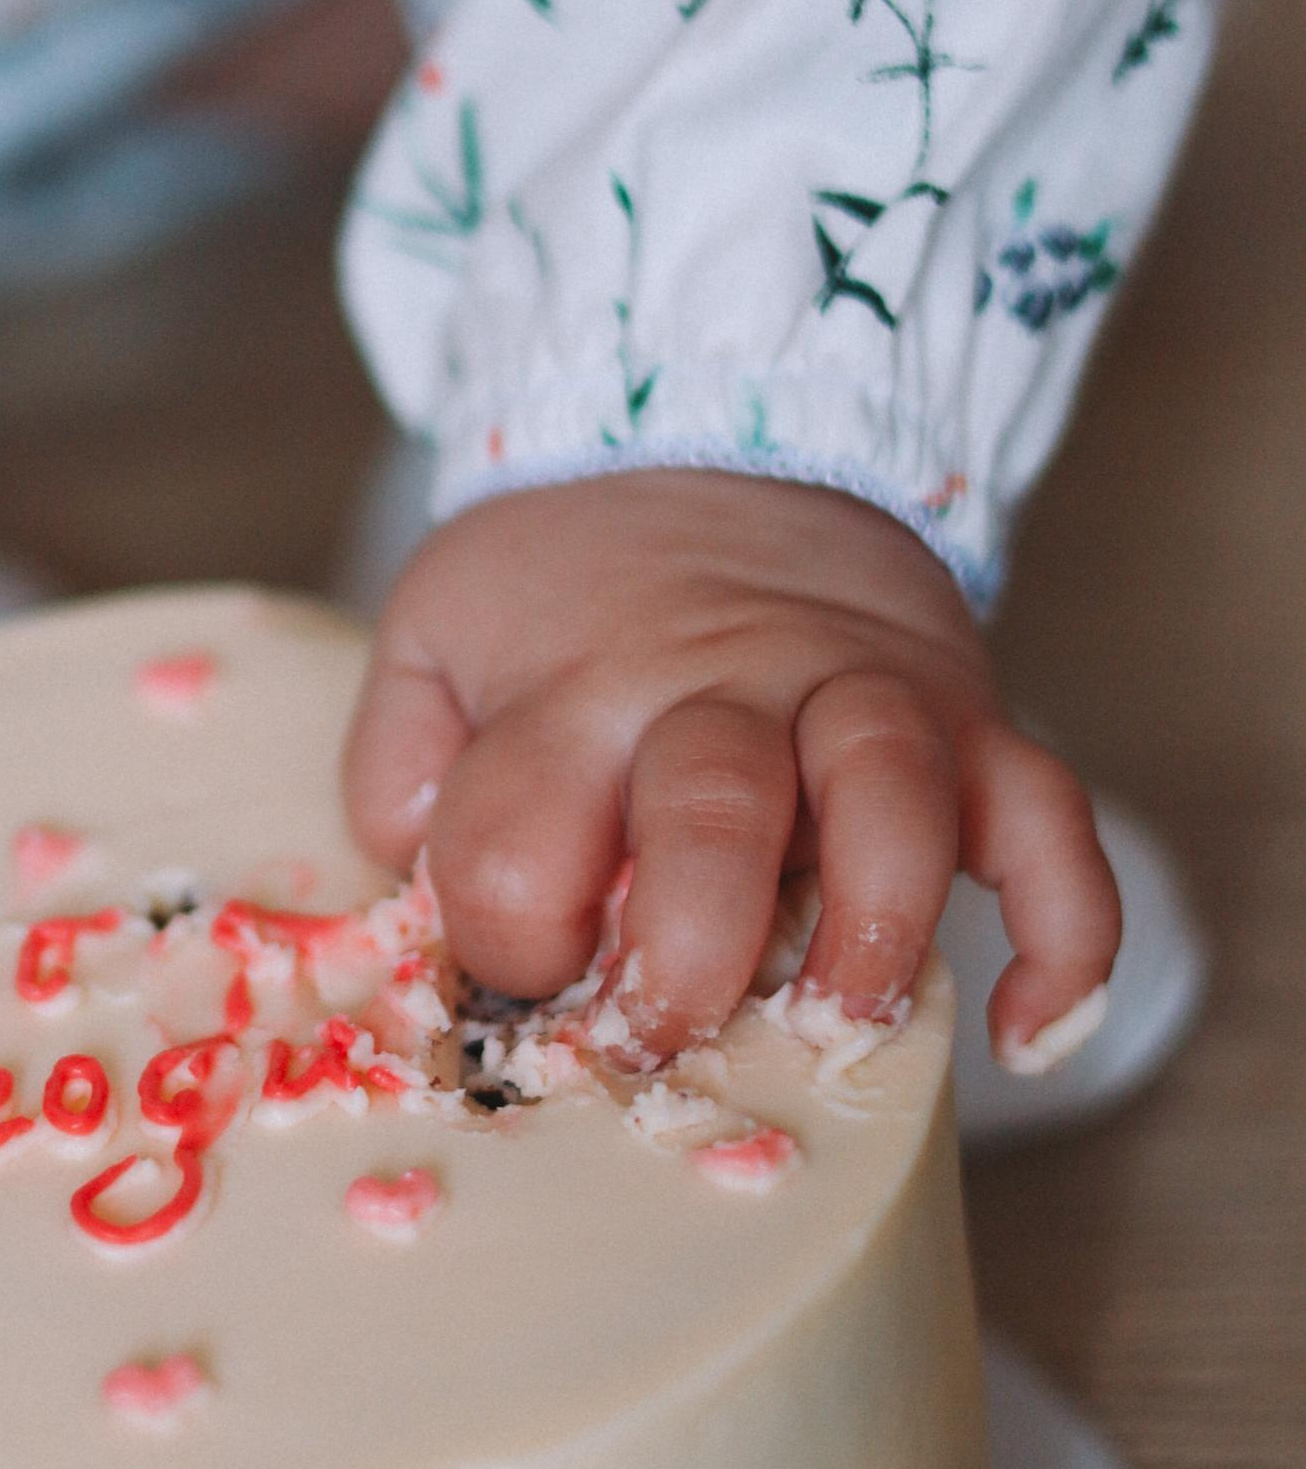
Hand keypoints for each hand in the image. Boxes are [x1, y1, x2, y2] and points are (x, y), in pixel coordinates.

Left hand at [344, 469, 1119, 1064]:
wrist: (725, 434)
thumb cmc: (571, 581)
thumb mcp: (437, 629)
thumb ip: (401, 754)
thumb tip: (412, 861)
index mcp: (576, 691)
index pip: (517, 840)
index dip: (510, 938)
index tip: (525, 976)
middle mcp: (724, 691)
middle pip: (713, 811)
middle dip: (689, 952)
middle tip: (664, 1034)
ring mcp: (863, 701)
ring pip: (893, 797)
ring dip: (875, 923)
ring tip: (841, 1020)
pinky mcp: (971, 719)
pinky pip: (1050, 821)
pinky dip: (1067, 933)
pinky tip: (1034, 1031)